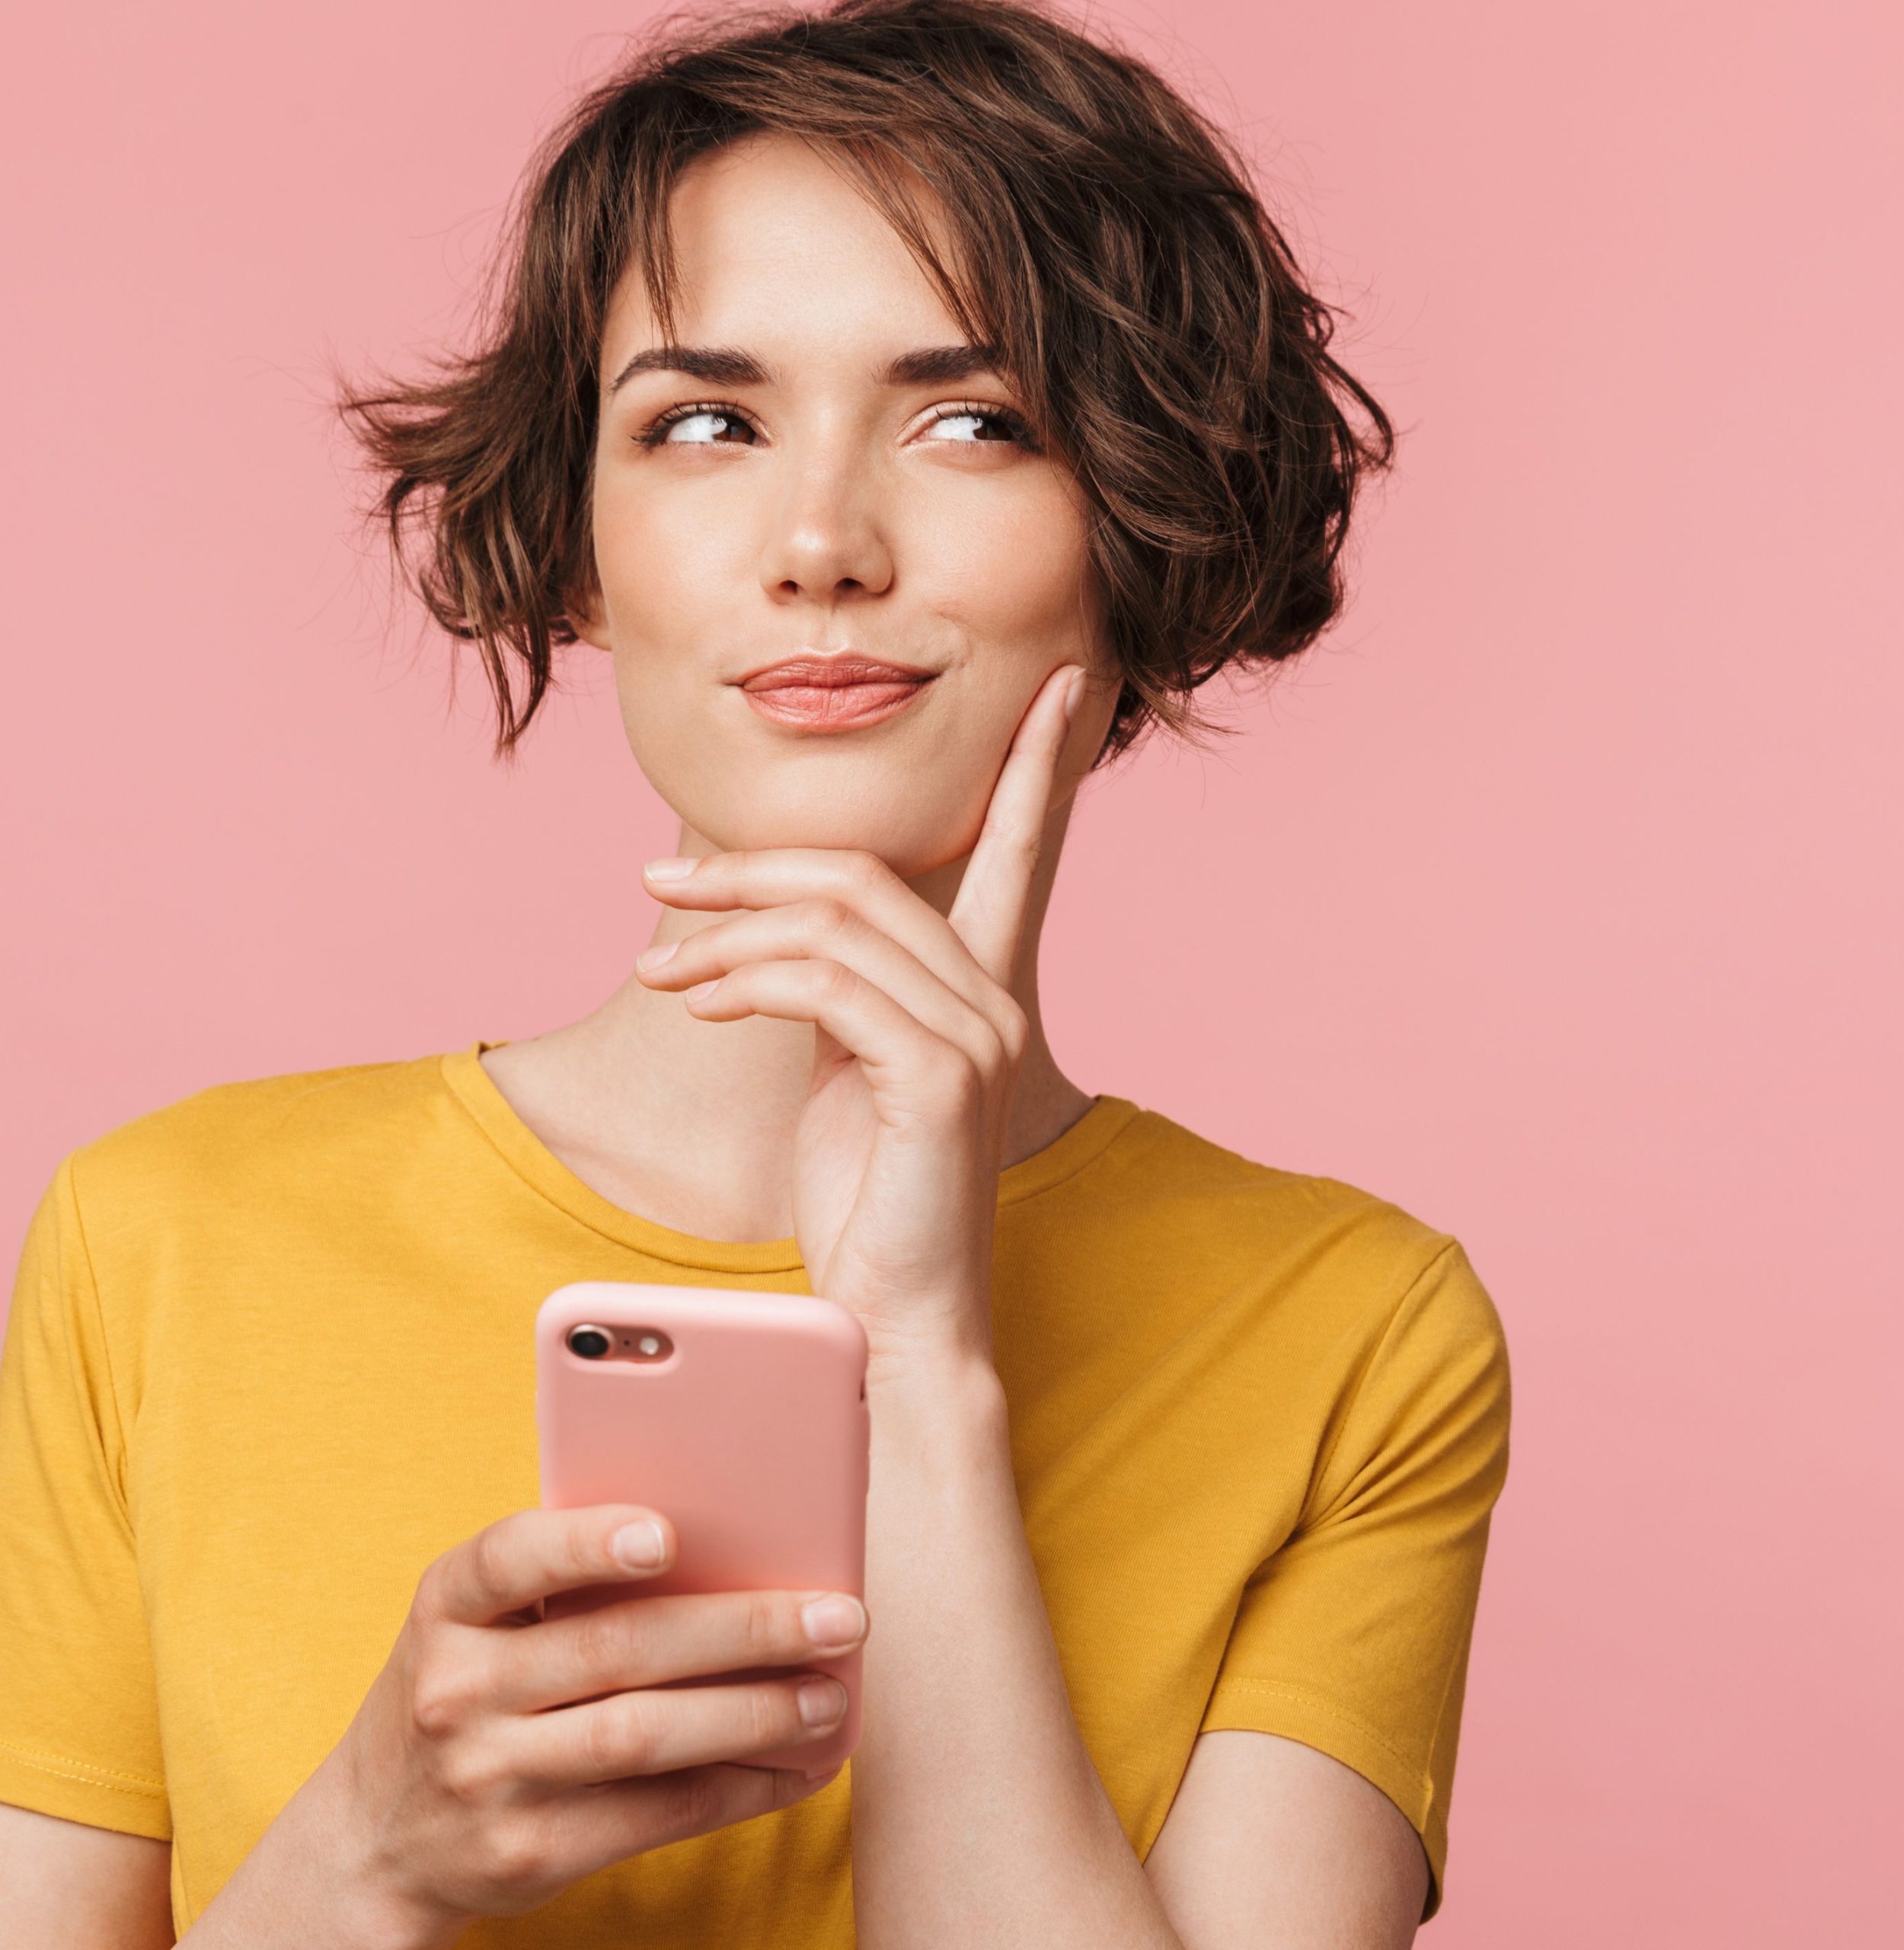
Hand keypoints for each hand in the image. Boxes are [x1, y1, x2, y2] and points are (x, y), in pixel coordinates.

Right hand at [215, 1505, 868, 1948]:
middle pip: (619, 1649)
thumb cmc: (465, 1686)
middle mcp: (459, 1686)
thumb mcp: (478, 1620)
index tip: (669, 1532)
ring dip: (754, 1715)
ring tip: (829, 1696)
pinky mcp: (526, 1852)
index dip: (589, 1542)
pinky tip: (793, 1766)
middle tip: (840, 1615)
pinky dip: (736, 1788)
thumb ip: (564, 1579)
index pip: (511, 1558)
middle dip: (744, 1630)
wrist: (371, 1838)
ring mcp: (488, 1775)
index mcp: (449, 1604)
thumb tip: (730, 1549)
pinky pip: (652, 1814)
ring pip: (645, 1736)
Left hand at [634, 664, 1086, 1363]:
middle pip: (862, 872)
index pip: (1021, 850)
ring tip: (658, 968)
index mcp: (984, 989)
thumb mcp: (850, 1072)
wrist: (896, 1320)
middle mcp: (995, 999)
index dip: (1039, 764)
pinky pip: (821, 984)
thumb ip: (838, 992)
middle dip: (746, 870)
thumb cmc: (867, 1201)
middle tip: (658, 884)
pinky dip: (740, 982)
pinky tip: (694, 1003)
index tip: (1064, 685)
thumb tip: (769, 933)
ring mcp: (976, 1035)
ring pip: (833, 918)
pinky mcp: (939, 1076)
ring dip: (722, 933)